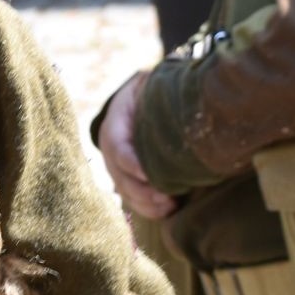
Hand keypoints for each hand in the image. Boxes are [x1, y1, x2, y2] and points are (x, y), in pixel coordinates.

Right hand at [99, 79, 175, 219]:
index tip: (149, 175)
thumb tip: (184, 93)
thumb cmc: (150, 90)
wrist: (139, 99)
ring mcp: (116, 165)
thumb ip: (157, 90)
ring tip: (169, 207)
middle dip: (142, 191)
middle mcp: (110, 148)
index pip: (118, 147)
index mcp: (114, 123)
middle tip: (166, 198)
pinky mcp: (127, 177)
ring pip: (125, 191)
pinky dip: (148, 207)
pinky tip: (168, 211)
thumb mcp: (149, 83)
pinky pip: (133, 197)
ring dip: (146, 204)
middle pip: (120, 176)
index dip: (132, 164)